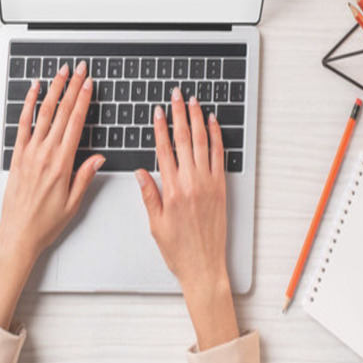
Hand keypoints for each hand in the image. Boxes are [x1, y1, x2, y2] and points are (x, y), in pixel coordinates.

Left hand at [0, 61, 103, 328]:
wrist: (18, 234)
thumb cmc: (46, 222)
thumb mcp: (73, 203)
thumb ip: (85, 176)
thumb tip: (98, 157)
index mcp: (62, 164)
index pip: (76, 123)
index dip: (83, 100)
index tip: (89, 84)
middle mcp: (45, 154)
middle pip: (61, 113)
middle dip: (72, 88)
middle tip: (79, 70)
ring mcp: (29, 153)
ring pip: (43, 114)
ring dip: (53, 90)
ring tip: (60, 73)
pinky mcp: (17, 156)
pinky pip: (22, 125)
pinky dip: (28, 106)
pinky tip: (33, 91)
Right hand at [135, 87, 239, 349]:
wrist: (204, 267)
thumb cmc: (178, 250)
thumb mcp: (154, 223)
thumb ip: (148, 194)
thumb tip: (140, 172)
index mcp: (170, 191)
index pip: (164, 150)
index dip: (160, 127)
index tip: (158, 111)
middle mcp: (190, 183)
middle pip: (184, 140)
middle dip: (179, 114)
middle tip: (177, 95)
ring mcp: (208, 184)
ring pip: (203, 143)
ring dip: (198, 119)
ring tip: (194, 102)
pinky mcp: (221, 188)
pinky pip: (219, 156)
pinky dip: (217, 137)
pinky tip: (213, 123)